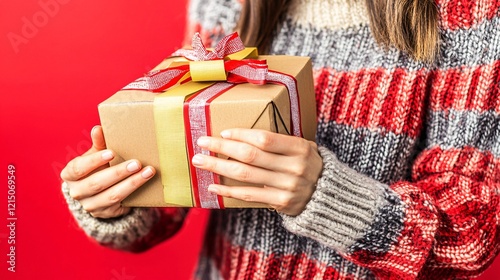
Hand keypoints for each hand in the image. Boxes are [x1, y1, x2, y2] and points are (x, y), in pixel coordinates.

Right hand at [60, 126, 155, 218]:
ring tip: (148, 172)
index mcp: (70, 175)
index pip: (78, 168)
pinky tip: (146, 183)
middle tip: (137, 163)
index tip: (112, 153)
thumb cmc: (97, 167)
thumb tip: (98, 129)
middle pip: (97, 183)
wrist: (99, 192)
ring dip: (132, 183)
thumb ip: (98, 144)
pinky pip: (122, 204)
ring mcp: (91, 205)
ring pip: (112, 195)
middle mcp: (77, 192)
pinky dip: (135, 192)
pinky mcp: (106, 213)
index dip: (94, 161)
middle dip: (119, 173)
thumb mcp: (95, 155)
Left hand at [192, 129, 322, 215]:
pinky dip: (228, 190)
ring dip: (218, 167)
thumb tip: (242, 134)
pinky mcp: (280, 202)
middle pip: (250, 155)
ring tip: (200, 161)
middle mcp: (293, 167)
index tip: (222, 133)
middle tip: (201, 142)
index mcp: (299, 148)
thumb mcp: (303, 147)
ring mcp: (286, 186)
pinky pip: (248, 195)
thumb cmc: (309, 165)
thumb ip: (280, 141)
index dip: (241, 134)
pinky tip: (212, 185)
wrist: (327, 196)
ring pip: (245, 175)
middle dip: (222, 148)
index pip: (264, 139)